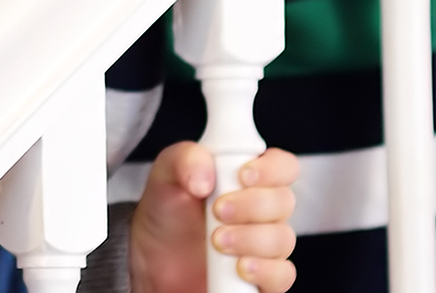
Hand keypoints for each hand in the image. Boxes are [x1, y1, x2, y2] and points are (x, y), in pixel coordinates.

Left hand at [128, 144, 298, 292]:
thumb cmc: (168, 211)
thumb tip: (206, 176)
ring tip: (217, 241)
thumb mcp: (167, 175)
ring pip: (282, 239)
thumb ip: (185, 159)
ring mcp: (265, 243)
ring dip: (251, 239)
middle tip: (217, 210)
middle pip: (284, 201)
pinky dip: (265, 271)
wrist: (152, 256)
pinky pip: (282, 275)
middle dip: (251, 205)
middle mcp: (263, 209)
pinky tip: (240, 267)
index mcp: (249, 177)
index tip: (243, 176)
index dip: (272, 169)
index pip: (283, 166)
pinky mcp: (263, 275)